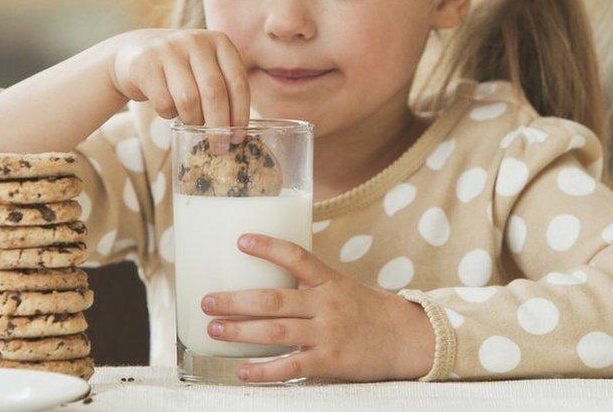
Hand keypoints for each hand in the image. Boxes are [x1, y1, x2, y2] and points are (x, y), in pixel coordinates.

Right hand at [105, 29, 250, 149]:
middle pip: (215, 93)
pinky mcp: (146, 64)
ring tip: (191, 122)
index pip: (237, 82)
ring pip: (189, 100)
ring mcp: (169, 49)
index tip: (238, 137)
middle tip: (219, 147)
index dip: (240, 114)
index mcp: (219, 42)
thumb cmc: (181, 69)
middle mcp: (196, 41)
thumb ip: (224, 88)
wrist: (134, 52)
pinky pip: (164, 103)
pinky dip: (168, 114)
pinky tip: (167, 108)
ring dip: (192, 120)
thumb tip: (237, 132)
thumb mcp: (206, 68)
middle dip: (219, 126)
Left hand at [200, 233, 435, 382]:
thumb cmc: (368, 312)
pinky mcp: (330, 361)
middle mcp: (326, 304)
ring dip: (240, 331)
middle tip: (206, 301)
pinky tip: (242, 372)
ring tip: (213, 330)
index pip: (296, 257)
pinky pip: (290, 367)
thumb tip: (267, 280)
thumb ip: (310, 285)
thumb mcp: (342, 288)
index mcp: (329, 281)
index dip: (268, 248)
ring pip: (275, 331)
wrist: (406, 340)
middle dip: (235, 300)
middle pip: (273, 299)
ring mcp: (327, 333)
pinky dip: (264, 371)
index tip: (240, 241)